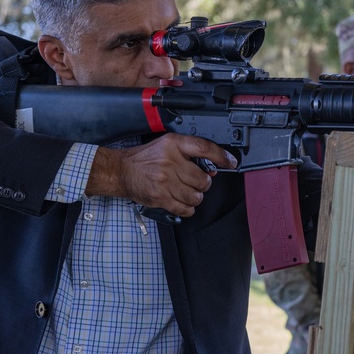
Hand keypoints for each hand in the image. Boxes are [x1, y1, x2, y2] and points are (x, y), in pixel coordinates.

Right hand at [88, 134, 236, 215]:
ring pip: (196, 197)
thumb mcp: (168, 146)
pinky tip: (182, 202)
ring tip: (186, 192)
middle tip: (195, 182)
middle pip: (203, 179)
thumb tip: (213, 168)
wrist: (121, 171)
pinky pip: (185, 209)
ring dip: (195, 197)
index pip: (205, 148)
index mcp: (174, 144)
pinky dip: (187, 209)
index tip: (231, 162)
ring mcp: (165, 181)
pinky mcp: (160, 197)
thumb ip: (190, 154)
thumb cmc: (146, 158)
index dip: (222, 156)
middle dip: (203, 184)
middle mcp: (170, 162)